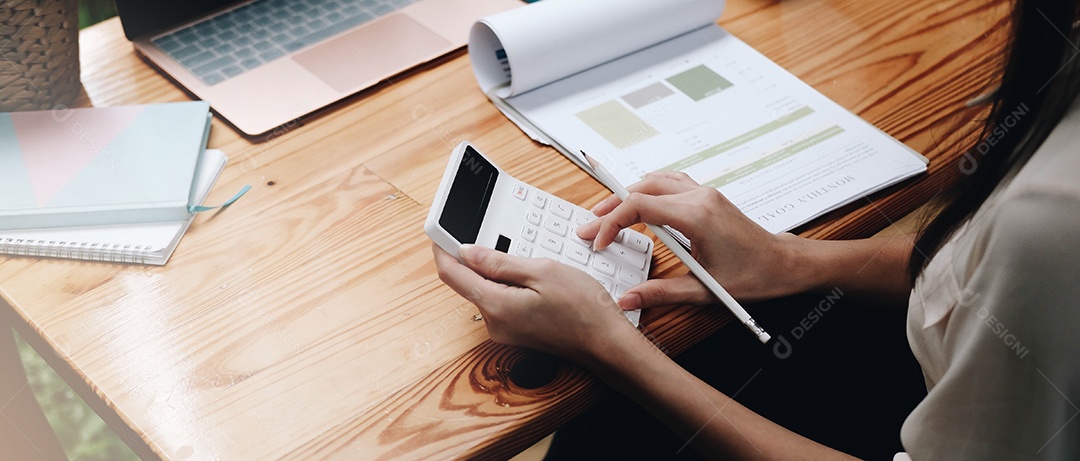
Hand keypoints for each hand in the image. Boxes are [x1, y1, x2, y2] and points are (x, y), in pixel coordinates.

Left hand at [432, 243, 637, 361]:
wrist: (607, 344)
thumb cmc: (584, 310)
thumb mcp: (542, 272)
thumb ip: (499, 263)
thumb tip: (467, 252)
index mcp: (495, 306)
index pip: (451, 274)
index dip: (443, 249)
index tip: (443, 231)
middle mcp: (494, 323)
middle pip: (468, 283)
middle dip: (475, 258)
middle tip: (494, 237)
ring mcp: (504, 331)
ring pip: (486, 291)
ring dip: (496, 272)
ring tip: (528, 261)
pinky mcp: (516, 332)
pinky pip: (501, 302)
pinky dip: (509, 285)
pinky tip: (533, 279)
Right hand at [577, 172, 801, 309]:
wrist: (785, 264)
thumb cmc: (754, 276)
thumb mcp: (704, 290)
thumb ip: (661, 293)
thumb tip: (628, 298)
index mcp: (697, 216)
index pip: (640, 207)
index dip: (612, 222)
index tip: (600, 241)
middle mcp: (700, 197)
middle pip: (642, 189)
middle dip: (611, 207)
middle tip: (591, 226)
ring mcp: (705, 193)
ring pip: (655, 180)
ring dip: (629, 194)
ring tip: (608, 214)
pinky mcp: (708, 196)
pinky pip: (671, 182)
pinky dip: (648, 190)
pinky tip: (639, 204)